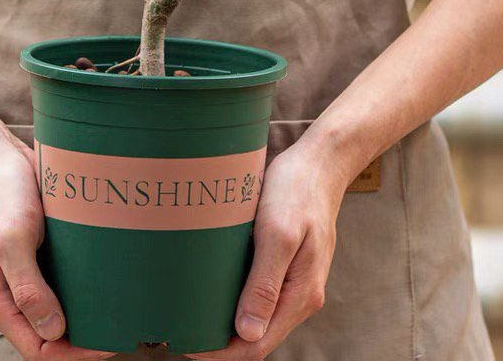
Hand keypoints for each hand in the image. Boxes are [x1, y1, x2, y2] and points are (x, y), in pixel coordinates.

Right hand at [0, 131, 114, 360]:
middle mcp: (6, 290)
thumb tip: (54, 331)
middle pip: (46, 334)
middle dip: (80, 340)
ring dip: (81, 315)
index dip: (71, 353)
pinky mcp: (35, 252)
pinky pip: (58, 282)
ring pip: (54, 309)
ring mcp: (20, 272)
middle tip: (118, 330)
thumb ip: (27, 287)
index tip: (105, 344)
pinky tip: (102, 282)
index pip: (36, 346)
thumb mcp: (11, 238)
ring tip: (115, 312)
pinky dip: (78, 289)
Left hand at [186, 137, 345, 359]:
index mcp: (301, 294)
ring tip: (192, 317)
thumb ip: (266, 284)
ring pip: (258, 317)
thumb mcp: (278, 233)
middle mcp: (300, 295)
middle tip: (181, 333)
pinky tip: (214, 290)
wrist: (321, 162)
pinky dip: (236, 301)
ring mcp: (295, 280)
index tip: (187, 346)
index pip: (257, 344)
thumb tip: (247, 332)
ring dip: (228, 324)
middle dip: (221, 344)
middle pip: (257, 336)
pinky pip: (261, 294)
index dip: (221, 353)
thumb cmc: (297, 190)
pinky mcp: (287, 264)